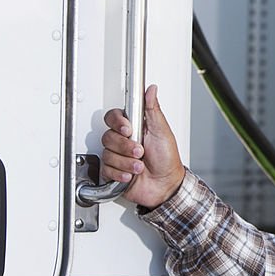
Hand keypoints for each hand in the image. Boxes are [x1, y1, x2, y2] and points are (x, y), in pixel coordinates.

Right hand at [101, 84, 184, 208]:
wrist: (166, 186)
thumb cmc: (168, 159)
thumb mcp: (162, 131)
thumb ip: (153, 110)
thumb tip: (151, 90)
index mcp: (134, 128)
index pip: (113, 118)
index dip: (117, 123)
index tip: (128, 129)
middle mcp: (123, 141)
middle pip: (108, 136)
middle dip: (126, 147)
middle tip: (140, 152)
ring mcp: (118, 156)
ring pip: (108, 154)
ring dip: (126, 162)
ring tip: (140, 166)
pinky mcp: (113, 171)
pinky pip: (106, 169)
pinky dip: (120, 173)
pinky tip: (131, 175)